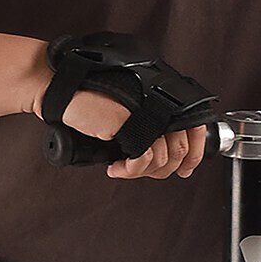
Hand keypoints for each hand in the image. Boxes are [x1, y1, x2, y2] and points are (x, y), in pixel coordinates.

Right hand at [67, 88, 209, 178]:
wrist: (65, 89)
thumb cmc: (89, 99)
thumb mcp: (127, 113)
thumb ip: (148, 126)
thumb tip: (167, 157)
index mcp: (163, 98)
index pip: (196, 129)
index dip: (193, 156)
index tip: (184, 169)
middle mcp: (160, 103)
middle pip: (181, 150)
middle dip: (161, 170)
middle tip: (141, 170)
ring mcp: (148, 112)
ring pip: (163, 159)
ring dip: (140, 172)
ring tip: (122, 166)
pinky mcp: (131, 123)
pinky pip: (144, 161)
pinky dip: (129, 171)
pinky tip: (116, 166)